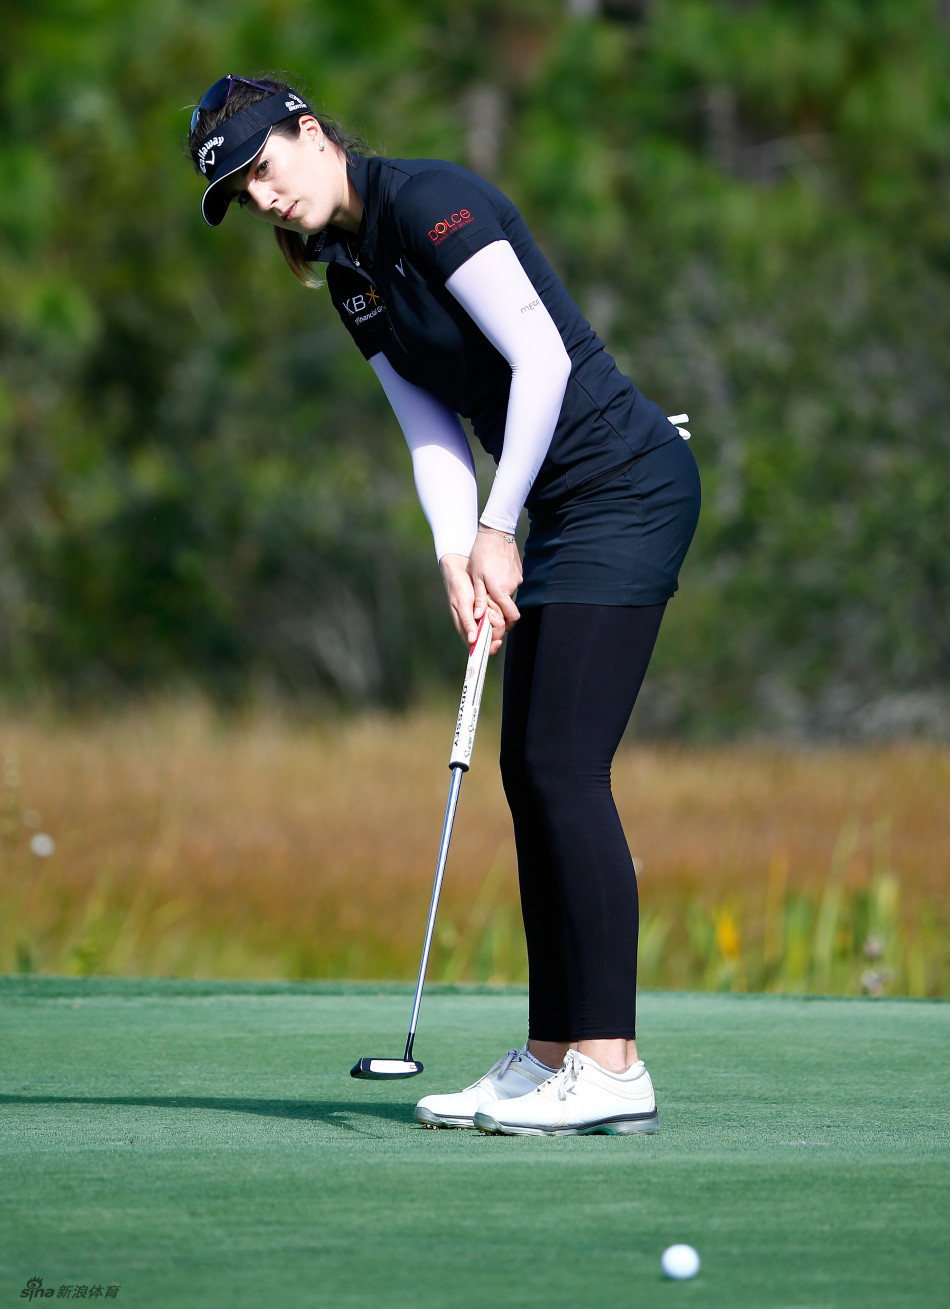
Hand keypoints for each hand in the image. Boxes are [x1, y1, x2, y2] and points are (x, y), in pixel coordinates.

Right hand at [439, 547, 513, 655]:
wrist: (461, 568)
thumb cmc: (458, 587)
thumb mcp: (462, 604)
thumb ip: (467, 622)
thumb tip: (472, 640)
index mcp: (466, 628)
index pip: (479, 646)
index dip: (489, 647)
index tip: (497, 641)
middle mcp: (475, 624)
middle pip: (491, 636)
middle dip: (496, 628)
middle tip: (492, 614)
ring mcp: (482, 616)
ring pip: (496, 625)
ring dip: (498, 617)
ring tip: (492, 605)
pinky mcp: (488, 607)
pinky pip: (499, 613)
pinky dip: (499, 609)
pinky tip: (494, 601)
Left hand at [467, 529, 520, 646]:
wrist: (496, 533)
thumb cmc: (482, 554)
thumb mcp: (475, 577)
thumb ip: (479, 599)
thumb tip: (479, 617)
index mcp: (501, 590)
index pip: (511, 617)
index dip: (505, 625)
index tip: (494, 624)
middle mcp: (512, 587)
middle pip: (509, 609)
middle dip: (499, 612)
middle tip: (486, 607)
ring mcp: (517, 580)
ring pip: (509, 597)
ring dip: (500, 597)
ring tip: (487, 586)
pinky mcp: (518, 573)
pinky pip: (511, 586)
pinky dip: (503, 587)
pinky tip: (494, 577)